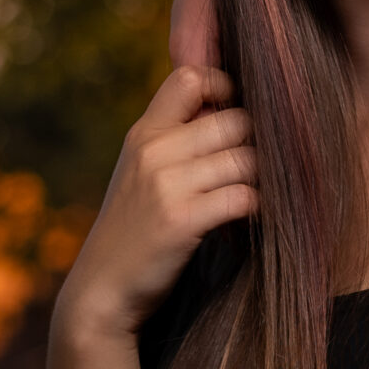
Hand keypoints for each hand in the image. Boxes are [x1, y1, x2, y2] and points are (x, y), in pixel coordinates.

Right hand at [58, 67, 256, 348]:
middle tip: (267, 159)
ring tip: (267, 188)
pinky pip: (242, 196)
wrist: (100, 291)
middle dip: (257, 139)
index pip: (189, 76)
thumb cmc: (132, 230)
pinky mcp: (182, 221)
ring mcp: (167, 186)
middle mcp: (154, 151)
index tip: (237, 112)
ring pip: (245, 158)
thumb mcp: (140, 173)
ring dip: (263, 175)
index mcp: (144, 133)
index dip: (224, 85)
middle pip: (233, 119)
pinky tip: (255, 213)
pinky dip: (257, 204)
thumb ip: (174, 140)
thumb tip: (232, 112)